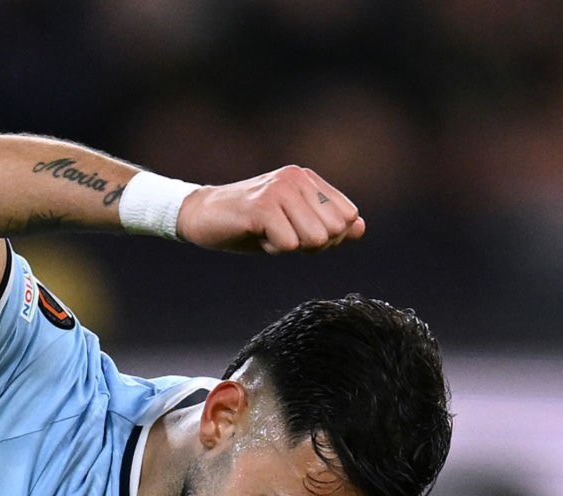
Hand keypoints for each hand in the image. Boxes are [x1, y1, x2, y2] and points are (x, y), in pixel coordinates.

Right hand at [176, 165, 364, 255]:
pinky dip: (273, 249)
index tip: (298, 233)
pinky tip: (255, 234)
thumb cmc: (249, 224)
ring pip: (314, 239)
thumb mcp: (293, 225)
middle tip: (280, 235)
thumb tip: (360, 228)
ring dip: (290, 247)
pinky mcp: (262, 206)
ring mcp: (280, 189)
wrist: (201, 216)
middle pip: (334, 231)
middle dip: (310, 245)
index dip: (328, 238)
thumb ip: (329, 226)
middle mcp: (297, 178)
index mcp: (309, 179)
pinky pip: (289, 245)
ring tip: (267, 234)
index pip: (347, 218)